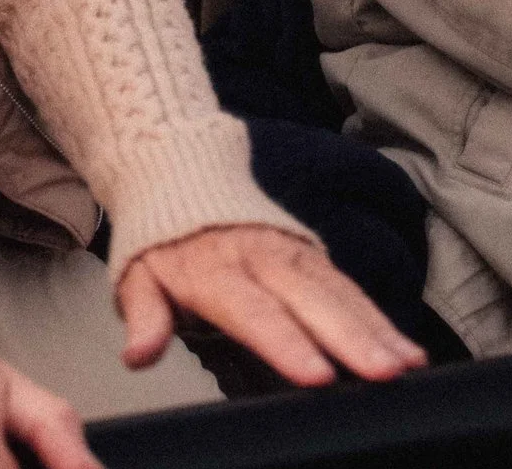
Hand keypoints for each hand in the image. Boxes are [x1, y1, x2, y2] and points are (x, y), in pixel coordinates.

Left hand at [116, 226, 427, 386]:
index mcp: (212, 268)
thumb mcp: (136, 273)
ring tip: (406, 364)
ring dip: (374, 329)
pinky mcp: (309, 251)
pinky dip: (378, 316)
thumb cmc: (159, 236)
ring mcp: (287, 251)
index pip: (251, 310)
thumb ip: (144, 315)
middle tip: (383, 372)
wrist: (174, 170)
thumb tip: (137, 354)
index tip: (316, 373)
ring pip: (336, 291)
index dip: (284, 341)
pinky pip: (347, 284)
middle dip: (348, 337)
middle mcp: (256, 257)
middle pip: (307, 300)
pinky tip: (406, 349)